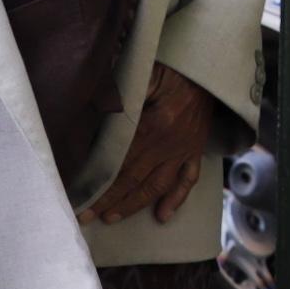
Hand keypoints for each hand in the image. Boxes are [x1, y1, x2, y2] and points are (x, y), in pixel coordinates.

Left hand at [87, 65, 221, 224]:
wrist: (208, 70)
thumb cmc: (171, 70)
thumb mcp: (144, 74)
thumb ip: (120, 91)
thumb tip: (90, 101)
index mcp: (153, 125)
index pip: (120, 161)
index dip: (100, 180)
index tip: (81, 195)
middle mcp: (168, 144)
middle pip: (133, 179)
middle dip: (108, 200)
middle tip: (86, 216)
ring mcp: (183, 151)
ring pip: (157, 186)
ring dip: (133, 205)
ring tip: (112, 218)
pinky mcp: (195, 151)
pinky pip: (188, 180)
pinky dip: (176, 199)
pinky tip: (162, 217)